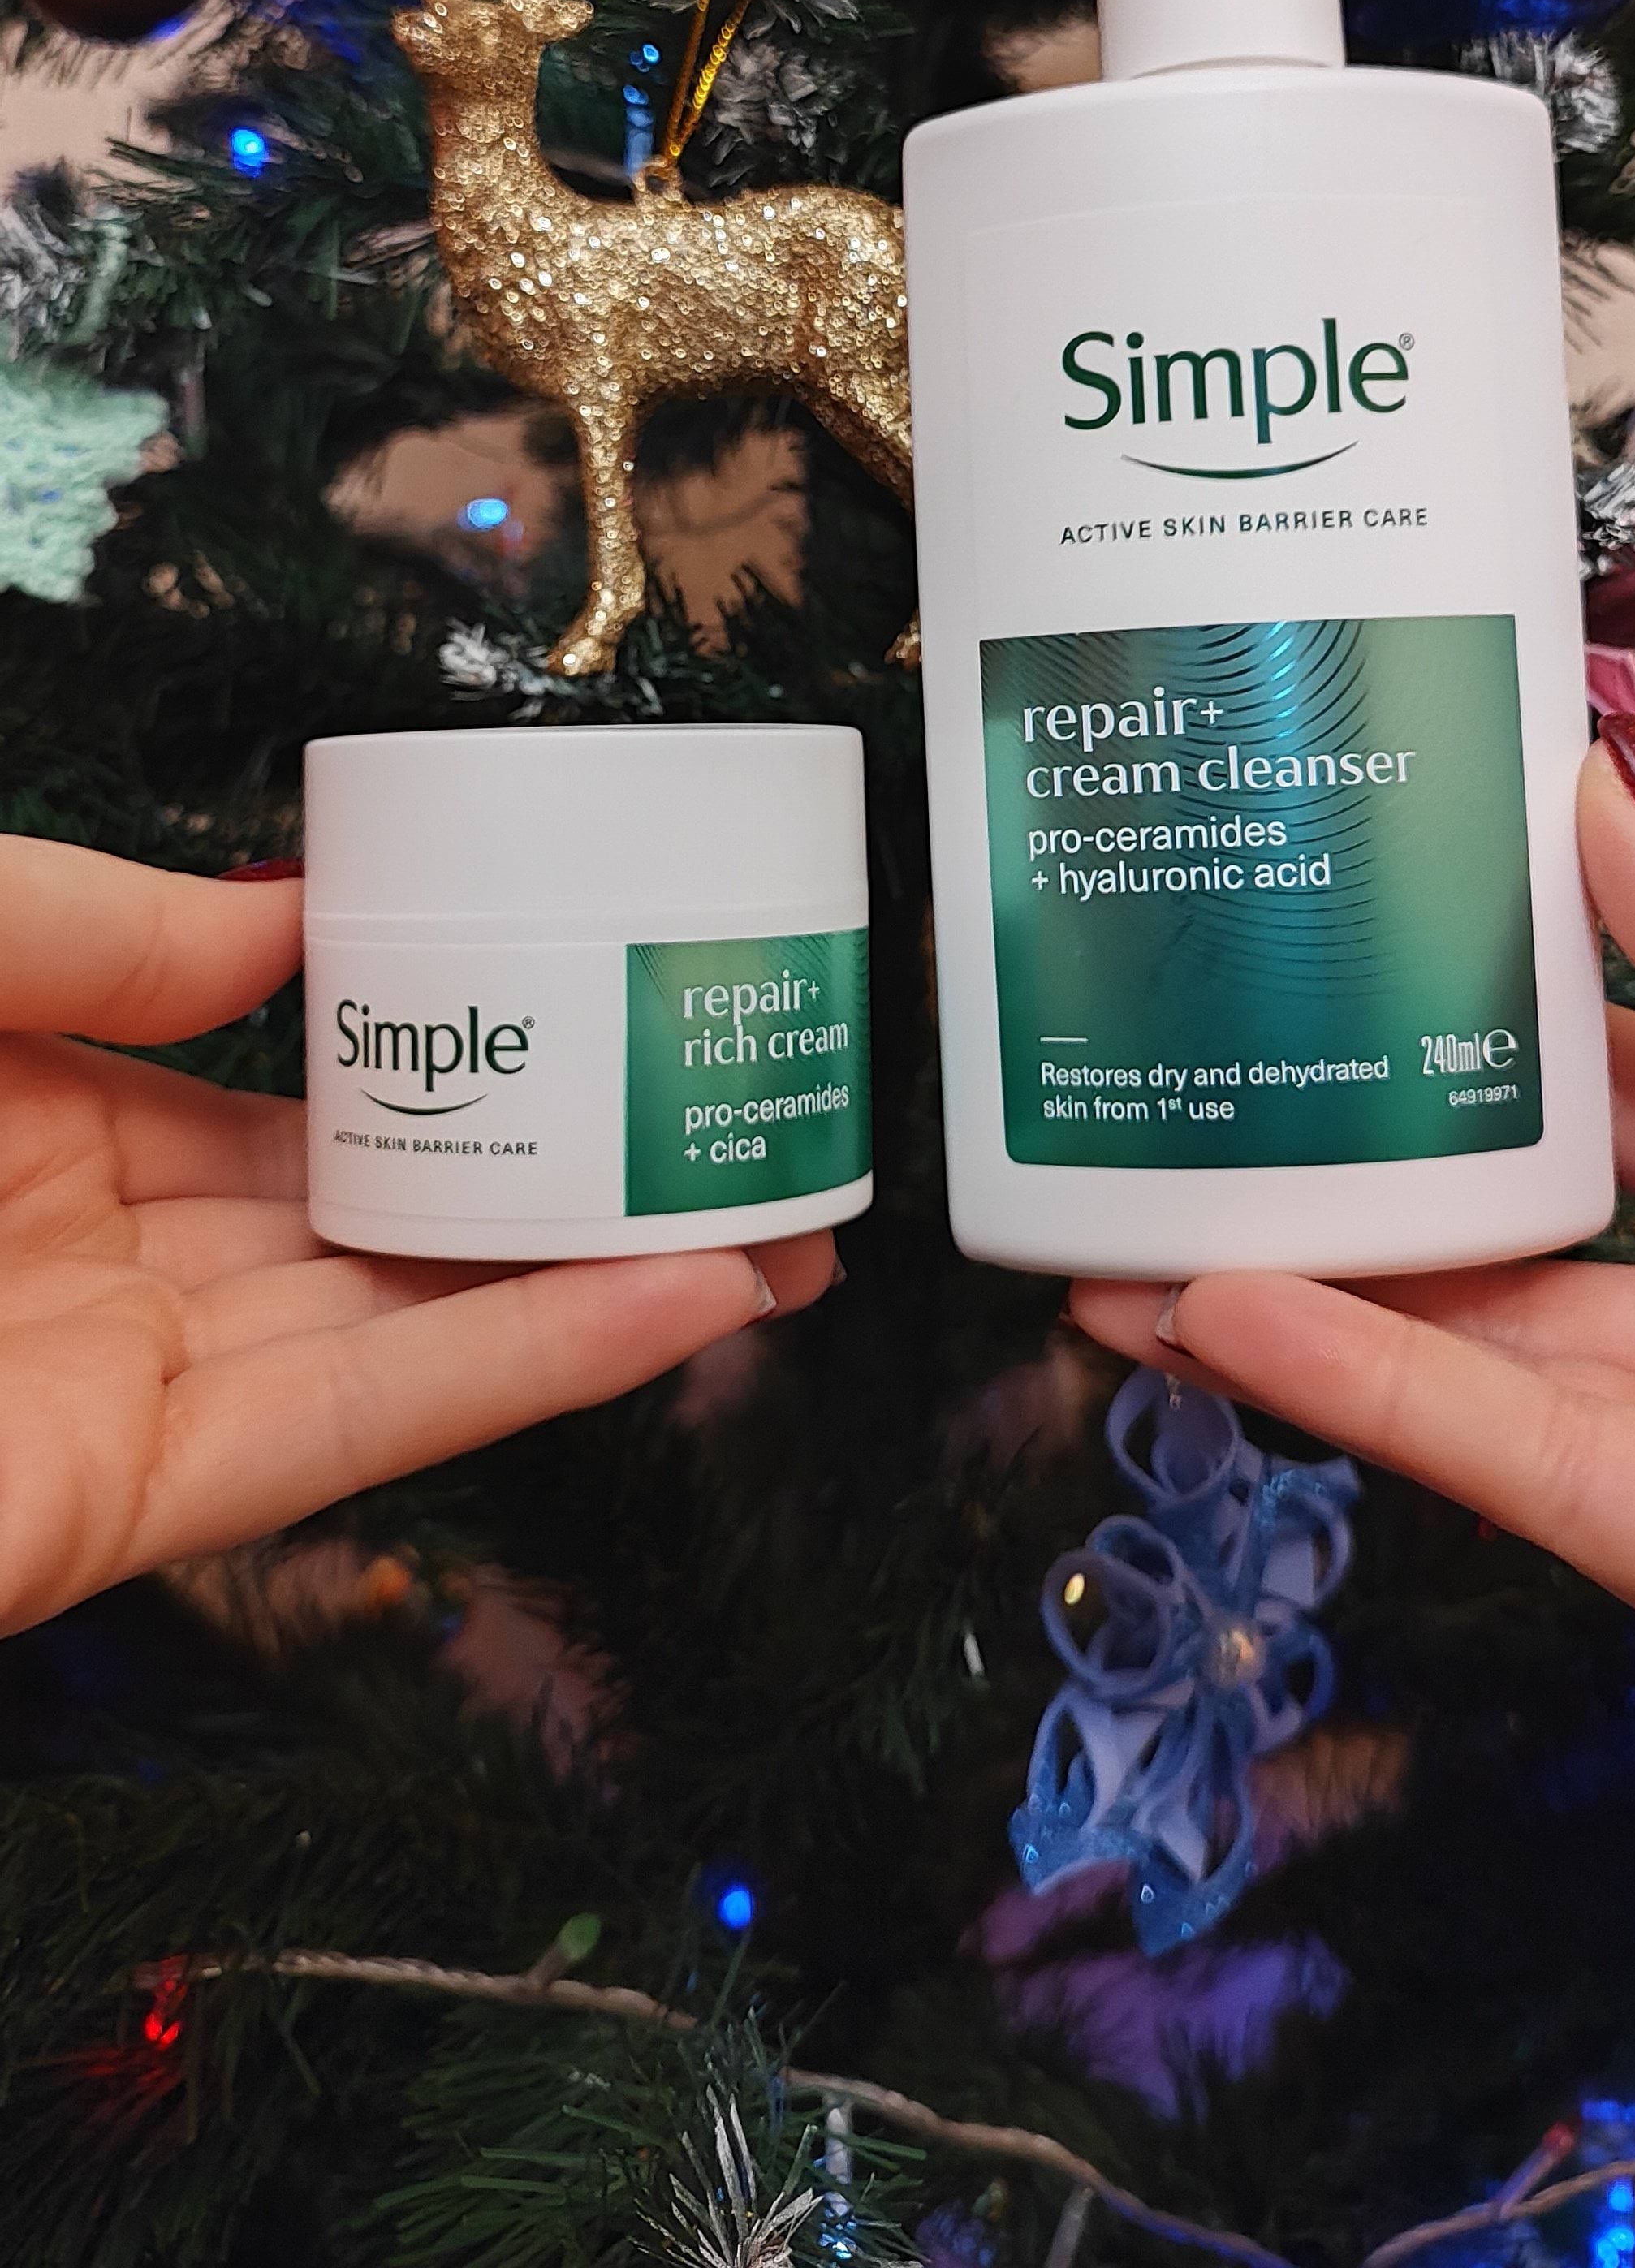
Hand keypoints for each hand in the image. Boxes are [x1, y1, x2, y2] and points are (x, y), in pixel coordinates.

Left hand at [0, 837, 832, 1635]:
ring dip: (606, 1287)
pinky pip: (362, 1426)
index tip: (588, 1022)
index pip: (297, 1116)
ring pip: (409, 1340)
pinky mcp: (128, 1506)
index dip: (452, 1076)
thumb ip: (103, 931)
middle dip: (571, 1198)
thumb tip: (297, 910)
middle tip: (733, 1147)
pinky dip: (533, 1364)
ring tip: (780, 1230)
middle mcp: (108, 1268)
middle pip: (390, 1235)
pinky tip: (680, 1298)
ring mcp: (125, 1392)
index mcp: (52, 1138)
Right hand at [1073, 737, 1634, 1711]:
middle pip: (1535, 1200)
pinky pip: (1534, 1473)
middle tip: (1175, 1082)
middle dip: (1348, 1151)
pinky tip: (1222, 1329)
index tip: (1333, 893)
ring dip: (1307, 1294)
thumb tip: (1587, 795)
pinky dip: (1378, 1399)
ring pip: (1500, 1347)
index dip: (1487, 972)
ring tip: (1109, 1239)